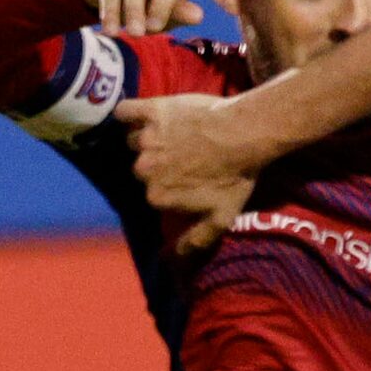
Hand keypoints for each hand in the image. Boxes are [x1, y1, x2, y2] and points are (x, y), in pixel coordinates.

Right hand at [120, 92, 259, 255]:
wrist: (245, 133)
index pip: (153, 192)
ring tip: (174, 135)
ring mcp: (146, 139)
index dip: (169, 185)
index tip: (187, 178)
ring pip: (136, 140)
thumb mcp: (220, 217)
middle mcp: (145, 169)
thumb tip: (172, 260)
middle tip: (183, 155)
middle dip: (157, 163)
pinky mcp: (151, 111)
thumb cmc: (235, 176)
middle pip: (142, 167)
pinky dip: (129, 113)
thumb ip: (194, 241)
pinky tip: (140, 115)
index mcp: (157, 196)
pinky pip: (125, 112)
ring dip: (149, 139)